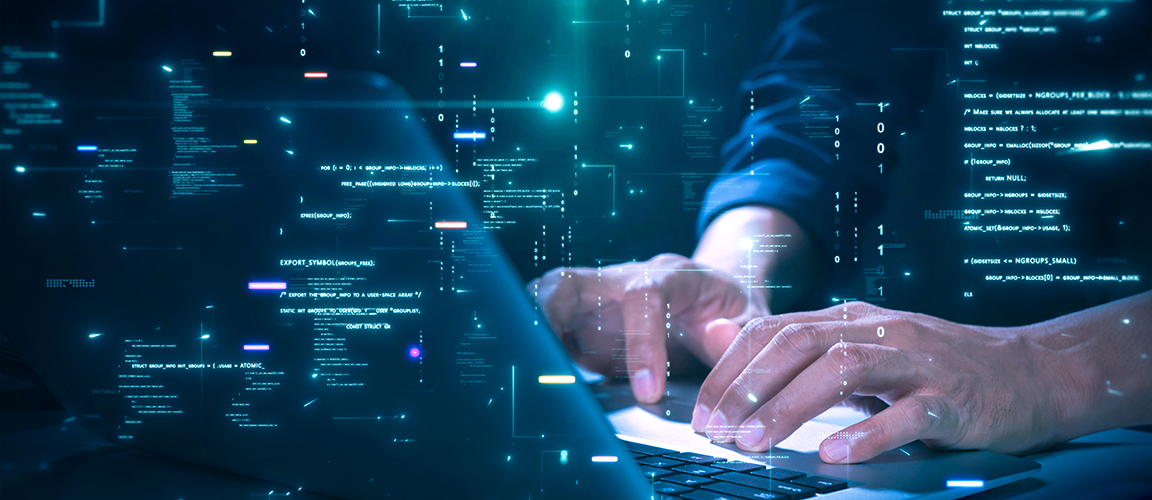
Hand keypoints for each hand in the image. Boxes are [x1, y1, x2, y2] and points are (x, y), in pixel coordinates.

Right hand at [529, 253, 766, 402]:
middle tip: (543, 361)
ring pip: (546, 299)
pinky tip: (539, 380)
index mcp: (670, 274)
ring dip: (531, 330)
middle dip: (547, 314)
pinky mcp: (579, 324)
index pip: (644, 297)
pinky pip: (544, 328)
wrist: (712, 298)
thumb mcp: (752, 318)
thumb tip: (719, 337)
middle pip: (569, 281)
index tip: (648, 393)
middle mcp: (622, 280)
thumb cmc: (730, 311)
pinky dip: (537, 350)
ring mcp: (594, 300)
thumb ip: (741, 332)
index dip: (642, 344)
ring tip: (528, 371)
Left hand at [691, 301, 1079, 462]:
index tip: (701, 410)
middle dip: (746, 387)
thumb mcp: (869, 352)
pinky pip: (906, 412)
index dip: (731, 370)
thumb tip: (743, 373)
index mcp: (851, 319)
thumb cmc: (938, 368)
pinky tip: (835, 453)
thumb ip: (813, 357)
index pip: (774, 332)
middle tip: (714, 429)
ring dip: (790, 406)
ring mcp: (917, 361)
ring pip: (841, 369)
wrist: (1029, 373)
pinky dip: (867, 432)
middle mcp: (878, 331)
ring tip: (756, 442)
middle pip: (797, 344)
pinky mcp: (952, 396)